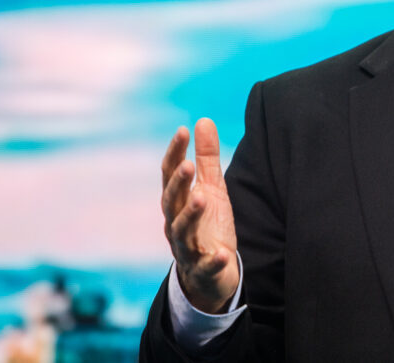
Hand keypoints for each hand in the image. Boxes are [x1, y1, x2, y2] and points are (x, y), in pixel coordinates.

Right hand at [161, 118, 238, 312]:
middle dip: (178, 183)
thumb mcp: (211, 187)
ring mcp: (186, 246)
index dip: (175, 152)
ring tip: (202, 198)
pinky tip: (222, 253)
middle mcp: (175, 222)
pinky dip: (213, 260)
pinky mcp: (202, 269)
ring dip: (190, 214)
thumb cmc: (208, 224)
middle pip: (171, 201)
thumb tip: (202, 120)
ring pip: (182, 231)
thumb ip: (207, 157)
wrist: (211, 273)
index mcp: (177, 201)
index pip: (171, 174)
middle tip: (188, 165)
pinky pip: (205, 266)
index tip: (183, 130)